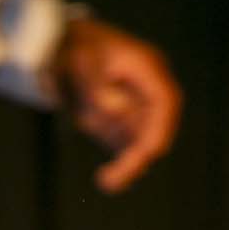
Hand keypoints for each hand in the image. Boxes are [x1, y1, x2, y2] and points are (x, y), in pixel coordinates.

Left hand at [51, 17, 181, 191]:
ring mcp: (137, 110)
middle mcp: (148, 91)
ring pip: (144, 146)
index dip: (160, 128)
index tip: (147, 153)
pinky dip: (121, 166)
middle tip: (115, 177)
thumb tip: (113, 107)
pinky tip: (106, 178)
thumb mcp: (79, 58)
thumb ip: (95, 82)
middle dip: (141, 156)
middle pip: (158, 128)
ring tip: (107, 181)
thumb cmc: (74, 48)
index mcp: (146, 67)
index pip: (166, 101)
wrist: (62, 49)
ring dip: (130, 166)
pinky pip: (128, 151)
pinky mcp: (123, 127)